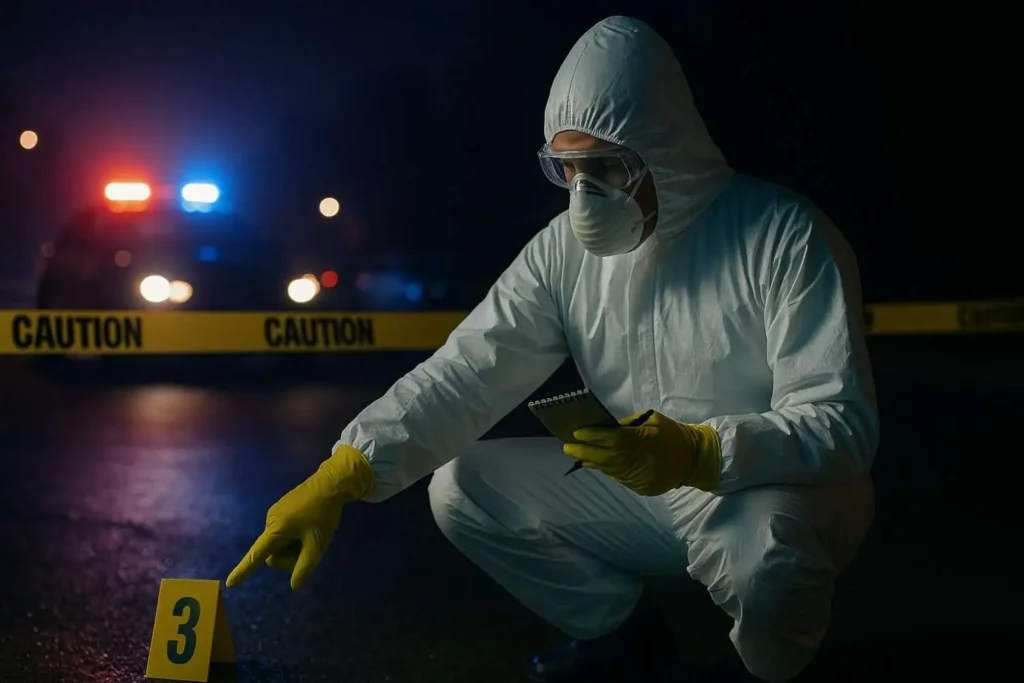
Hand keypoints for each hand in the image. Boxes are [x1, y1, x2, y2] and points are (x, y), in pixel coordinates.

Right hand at [226, 445, 374, 589]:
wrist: (331, 483)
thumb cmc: (324, 514)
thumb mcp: (318, 544)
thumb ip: (305, 567)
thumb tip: (294, 585)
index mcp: (276, 529)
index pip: (257, 555)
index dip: (243, 570)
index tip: (230, 583)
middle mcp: (270, 521)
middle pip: (273, 553)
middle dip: (289, 557)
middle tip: (311, 547)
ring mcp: (275, 514)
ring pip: (279, 543)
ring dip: (293, 546)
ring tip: (311, 532)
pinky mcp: (281, 509)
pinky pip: (282, 532)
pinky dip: (293, 536)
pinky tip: (308, 525)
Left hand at [563, 410, 720, 495]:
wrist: (695, 459)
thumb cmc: (673, 434)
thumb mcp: (653, 419)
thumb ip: (630, 424)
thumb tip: (607, 428)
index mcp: (641, 440)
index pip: (610, 438)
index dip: (592, 436)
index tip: (576, 432)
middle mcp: (637, 459)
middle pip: (604, 457)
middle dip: (584, 451)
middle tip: (568, 448)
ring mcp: (639, 476)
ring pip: (609, 470)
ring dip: (592, 462)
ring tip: (579, 455)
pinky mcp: (641, 487)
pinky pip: (620, 478)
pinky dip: (608, 470)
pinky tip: (598, 464)